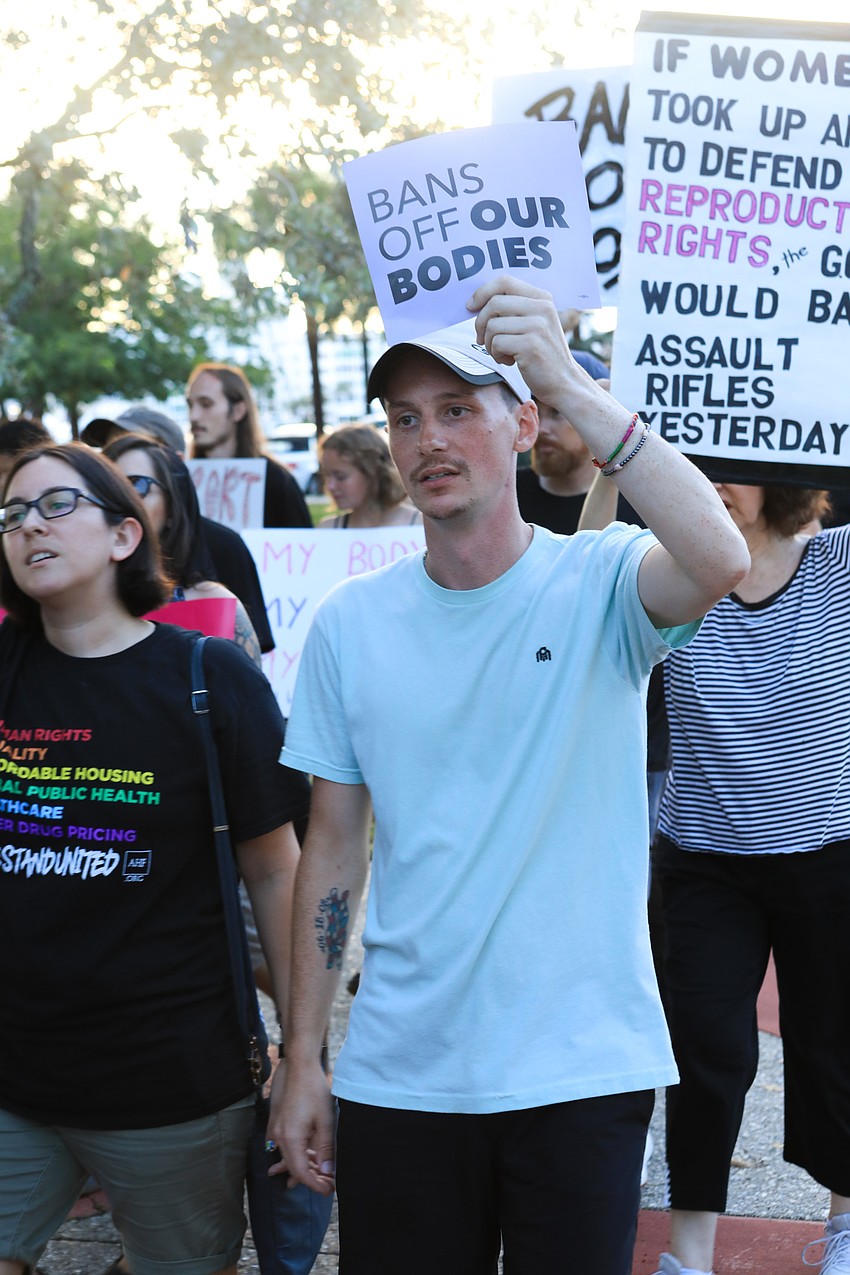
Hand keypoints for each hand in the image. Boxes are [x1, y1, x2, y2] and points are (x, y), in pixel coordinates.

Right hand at [269, 1057, 335, 1195]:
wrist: (299, 1067)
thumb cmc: (313, 1090)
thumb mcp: (325, 1121)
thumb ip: (325, 1149)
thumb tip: (327, 1172)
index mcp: (290, 1139)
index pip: (300, 1172)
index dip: (314, 1184)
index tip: (328, 1190)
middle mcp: (278, 1138)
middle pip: (294, 1167)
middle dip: (311, 1178)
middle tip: (329, 1183)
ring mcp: (275, 1131)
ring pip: (290, 1157)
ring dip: (305, 1166)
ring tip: (319, 1177)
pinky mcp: (277, 1124)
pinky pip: (286, 1146)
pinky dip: (298, 1153)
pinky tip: (307, 1158)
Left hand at [467, 276, 593, 408]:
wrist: (564, 382)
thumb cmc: (541, 354)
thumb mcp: (534, 323)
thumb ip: (513, 309)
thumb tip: (475, 302)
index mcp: (542, 298)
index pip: (504, 281)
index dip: (482, 292)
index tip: (470, 307)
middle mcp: (542, 308)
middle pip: (494, 303)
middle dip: (480, 322)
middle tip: (482, 338)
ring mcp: (537, 326)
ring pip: (492, 325)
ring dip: (489, 343)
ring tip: (502, 352)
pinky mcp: (530, 345)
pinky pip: (496, 343)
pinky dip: (496, 355)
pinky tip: (509, 361)